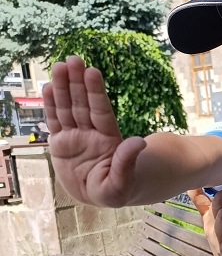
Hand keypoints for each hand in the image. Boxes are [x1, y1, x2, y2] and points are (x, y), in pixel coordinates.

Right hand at [42, 56, 145, 206]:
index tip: (92, 72)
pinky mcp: (61, 144)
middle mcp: (91, 133)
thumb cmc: (116, 190)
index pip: (101, 112)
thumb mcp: (122, 184)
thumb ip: (127, 161)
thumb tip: (139, 141)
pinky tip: (47, 87)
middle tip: (73, 60)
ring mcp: (76, 137)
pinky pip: (55, 121)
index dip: (96, 93)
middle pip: (82, 104)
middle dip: (77, 83)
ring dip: (62, 88)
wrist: (101, 195)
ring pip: (67, 108)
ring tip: (59, 66)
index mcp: (108, 140)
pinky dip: (50, 105)